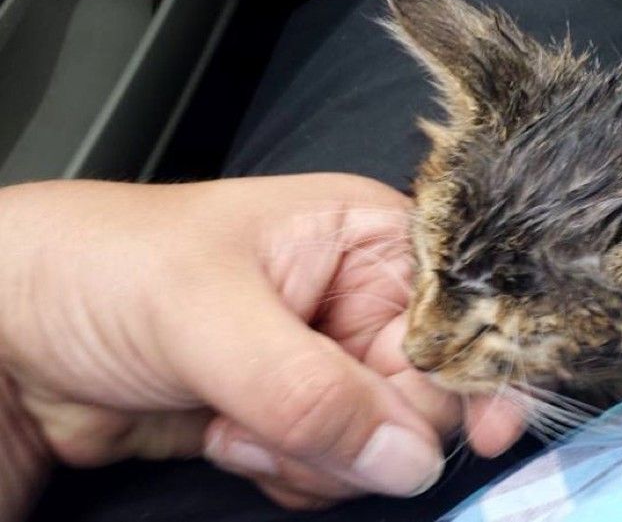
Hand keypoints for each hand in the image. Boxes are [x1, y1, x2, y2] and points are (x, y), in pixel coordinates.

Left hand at [0, 174, 524, 512]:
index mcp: (365, 238)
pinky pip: (337, 468)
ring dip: (316, 455)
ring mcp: (331, 362)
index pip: (459, 307)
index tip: (486, 432)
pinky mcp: (299, 415)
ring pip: (384, 442)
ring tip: (237, 421)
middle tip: (289, 423)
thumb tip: (409, 456)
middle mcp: (362, 297)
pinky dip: (294, 473)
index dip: (478, 366)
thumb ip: (308, 387)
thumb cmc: (108, 268)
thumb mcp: (207, 314)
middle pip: (428, 389)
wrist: (19, 330)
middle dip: (366, 425)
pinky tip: (231, 439)